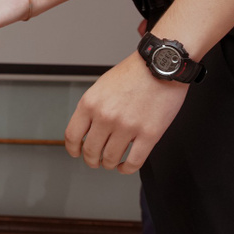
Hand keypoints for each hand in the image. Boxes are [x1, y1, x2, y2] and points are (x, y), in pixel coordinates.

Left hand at [63, 52, 187, 173]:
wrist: (160, 65)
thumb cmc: (133, 74)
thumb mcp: (101, 86)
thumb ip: (92, 108)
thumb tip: (86, 130)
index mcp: (90, 103)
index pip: (72, 136)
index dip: (73, 149)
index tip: (76, 153)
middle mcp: (106, 116)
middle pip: (90, 151)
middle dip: (91, 160)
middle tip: (95, 161)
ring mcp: (127, 127)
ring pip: (111, 159)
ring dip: (109, 164)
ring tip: (111, 162)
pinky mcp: (149, 134)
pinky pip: (134, 162)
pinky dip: (127, 168)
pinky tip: (125, 166)